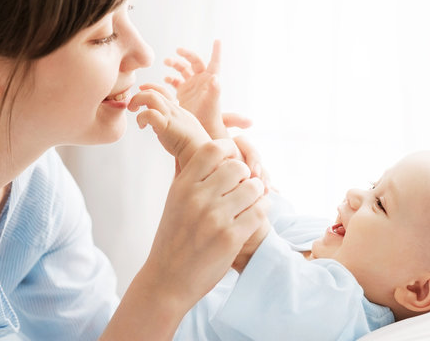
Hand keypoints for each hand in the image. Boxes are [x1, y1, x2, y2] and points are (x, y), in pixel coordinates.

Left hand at [129, 86, 210, 167]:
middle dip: (138, 96)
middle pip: (153, 92)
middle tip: (132, 107)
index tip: (141, 90)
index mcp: (176, 109)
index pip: (162, 91)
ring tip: (134, 111)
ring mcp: (169, 115)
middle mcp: (172, 109)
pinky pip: (149, 113)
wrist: (198, 150)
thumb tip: (157, 128)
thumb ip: (169, 124)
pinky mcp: (165, 124)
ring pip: (150, 96)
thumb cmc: (190, 143)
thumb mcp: (179, 128)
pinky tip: (142, 126)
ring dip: (137, 101)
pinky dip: (141, 117)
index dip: (149, 88)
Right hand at [144, 139, 269, 309]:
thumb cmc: (173, 239)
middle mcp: (197, 198)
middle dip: (245, 176)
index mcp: (183, 186)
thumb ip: (193, 177)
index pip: (213, 149)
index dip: (228, 151)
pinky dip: (262, 211)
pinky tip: (254, 216)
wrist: (167, 280)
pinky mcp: (230, 238)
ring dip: (256, 194)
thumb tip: (216, 151)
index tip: (232, 162)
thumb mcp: (175, 201)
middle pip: (237, 167)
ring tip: (250, 203)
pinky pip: (259, 211)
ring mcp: (214, 218)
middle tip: (242, 187)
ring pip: (252, 188)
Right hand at [164, 40, 226, 138]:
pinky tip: (165, 80)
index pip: (215, 62)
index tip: (218, 41)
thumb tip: (215, 77)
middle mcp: (202, 82)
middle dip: (186, 55)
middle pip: (195, 62)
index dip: (216, 52)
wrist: (200, 131)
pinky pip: (175, 81)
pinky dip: (170, 78)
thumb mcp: (212, 104)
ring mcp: (192, 87)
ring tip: (167, 63)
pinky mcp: (183, 93)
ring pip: (183, 69)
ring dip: (175, 64)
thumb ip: (215, 91)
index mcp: (210, 81)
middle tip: (178, 51)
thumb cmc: (209, 119)